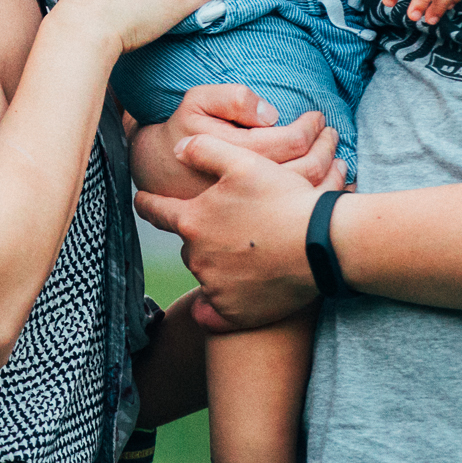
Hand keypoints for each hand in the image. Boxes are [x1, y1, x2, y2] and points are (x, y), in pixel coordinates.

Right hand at [130, 86, 340, 199]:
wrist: (158, 172)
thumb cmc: (184, 131)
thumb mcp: (197, 102)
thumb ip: (232, 99)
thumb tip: (271, 114)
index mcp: (235, 156)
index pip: (289, 141)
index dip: (309, 128)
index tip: (316, 118)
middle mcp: (245, 190)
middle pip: (305, 170)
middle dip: (327, 149)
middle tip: (331, 134)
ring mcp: (251, 213)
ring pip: (307, 194)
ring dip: (331, 173)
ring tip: (337, 157)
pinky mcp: (255, 227)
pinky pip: (299, 216)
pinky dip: (322, 198)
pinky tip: (331, 185)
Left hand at [135, 134, 340, 330]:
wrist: (320, 245)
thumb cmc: (283, 200)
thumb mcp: (243, 162)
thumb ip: (203, 150)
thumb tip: (176, 148)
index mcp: (193, 221)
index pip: (155, 210)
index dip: (146, 202)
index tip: (141, 201)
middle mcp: (197, 257)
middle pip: (187, 244)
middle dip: (200, 234)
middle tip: (230, 226)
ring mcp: (214, 289)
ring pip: (204, 273)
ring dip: (215, 264)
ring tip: (246, 254)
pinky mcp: (234, 314)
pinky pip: (212, 313)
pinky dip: (215, 307)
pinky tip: (225, 299)